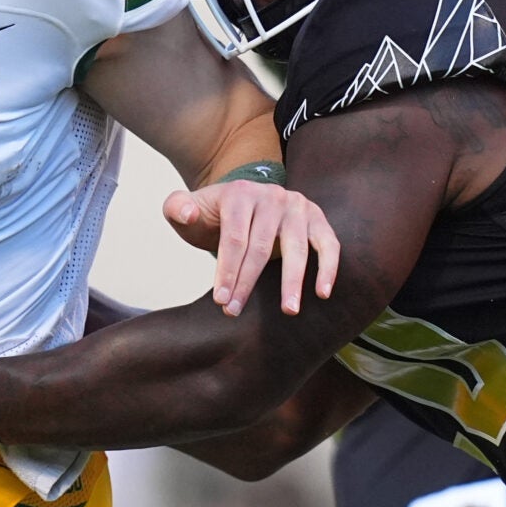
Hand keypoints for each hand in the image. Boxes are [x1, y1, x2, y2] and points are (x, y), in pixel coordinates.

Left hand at [162, 179, 340, 316]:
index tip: (220, 300)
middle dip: (247, 283)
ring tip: (288, 311)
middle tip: (235, 312)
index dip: (227, 271)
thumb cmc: (213, 216)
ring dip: (293, 282)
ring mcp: (297, 206)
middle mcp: (272, 196)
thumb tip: (188, 213)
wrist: (243, 203)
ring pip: (297, 247)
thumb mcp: (186, 210)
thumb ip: (177, 208)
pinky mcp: (317, 218)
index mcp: (239, 194)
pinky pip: (328, 244)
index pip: (234, 237)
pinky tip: (322, 294)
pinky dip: (328, 268)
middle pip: (261, 246)